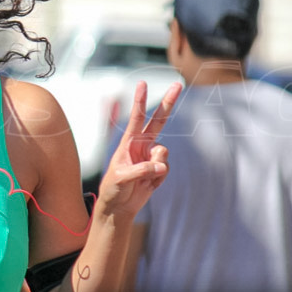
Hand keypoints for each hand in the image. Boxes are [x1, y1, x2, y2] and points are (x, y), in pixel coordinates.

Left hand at [96, 81, 180, 219]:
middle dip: (168, 102)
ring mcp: (152, 156)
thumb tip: (161, 167)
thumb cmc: (113, 188)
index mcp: (128, 142)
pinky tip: (148, 184)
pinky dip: (159, 177)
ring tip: (143, 178)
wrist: (120, 207)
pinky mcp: (159, 169)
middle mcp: (142, 145)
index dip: (140, 101)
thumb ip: (141, 170)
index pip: (136, 118)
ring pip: (164, 153)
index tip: (143, 84)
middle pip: (159, 120)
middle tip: (178, 84)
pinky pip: (166, 169)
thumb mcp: (121, 178)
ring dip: (157, 165)